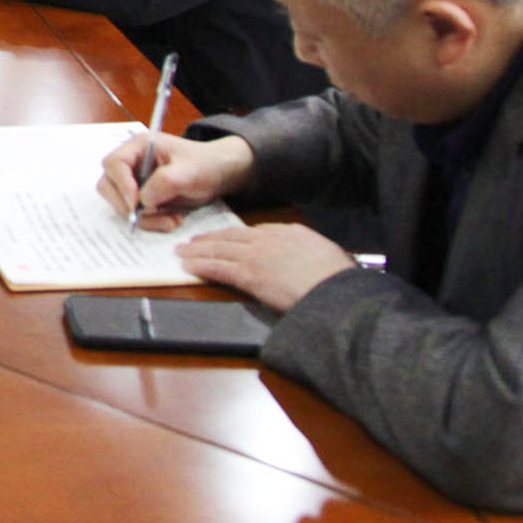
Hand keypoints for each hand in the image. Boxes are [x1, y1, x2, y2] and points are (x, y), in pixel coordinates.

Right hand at [97, 132, 253, 229]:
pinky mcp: (142, 199)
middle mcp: (131, 164)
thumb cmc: (204, 164)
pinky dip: (151, 222)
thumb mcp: (189, 171)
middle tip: (149, 214)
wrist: (218, 175)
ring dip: (144, 217)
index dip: (121, 184)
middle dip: (127, 204)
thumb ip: (165, 182)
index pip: (114, 163)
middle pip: (109, 185)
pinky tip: (172, 219)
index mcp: (138, 147)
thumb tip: (142, 201)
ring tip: (170, 220)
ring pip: (121, 204)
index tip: (136, 203)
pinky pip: (135, 215)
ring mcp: (134, 182)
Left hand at [178, 224, 357, 311]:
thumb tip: (308, 261)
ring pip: (220, 249)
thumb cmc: (339, 279)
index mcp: (291, 233)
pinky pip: (219, 268)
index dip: (236, 235)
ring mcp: (257, 256)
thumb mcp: (328, 256)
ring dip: (198, 251)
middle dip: (210, 238)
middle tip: (193, 241)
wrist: (336, 291)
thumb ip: (310, 254)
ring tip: (183, 252)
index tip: (225, 238)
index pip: (256, 231)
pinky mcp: (249, 275)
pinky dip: (201, 266)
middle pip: (232, 235)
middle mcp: (270, 239)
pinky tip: (188, 267)